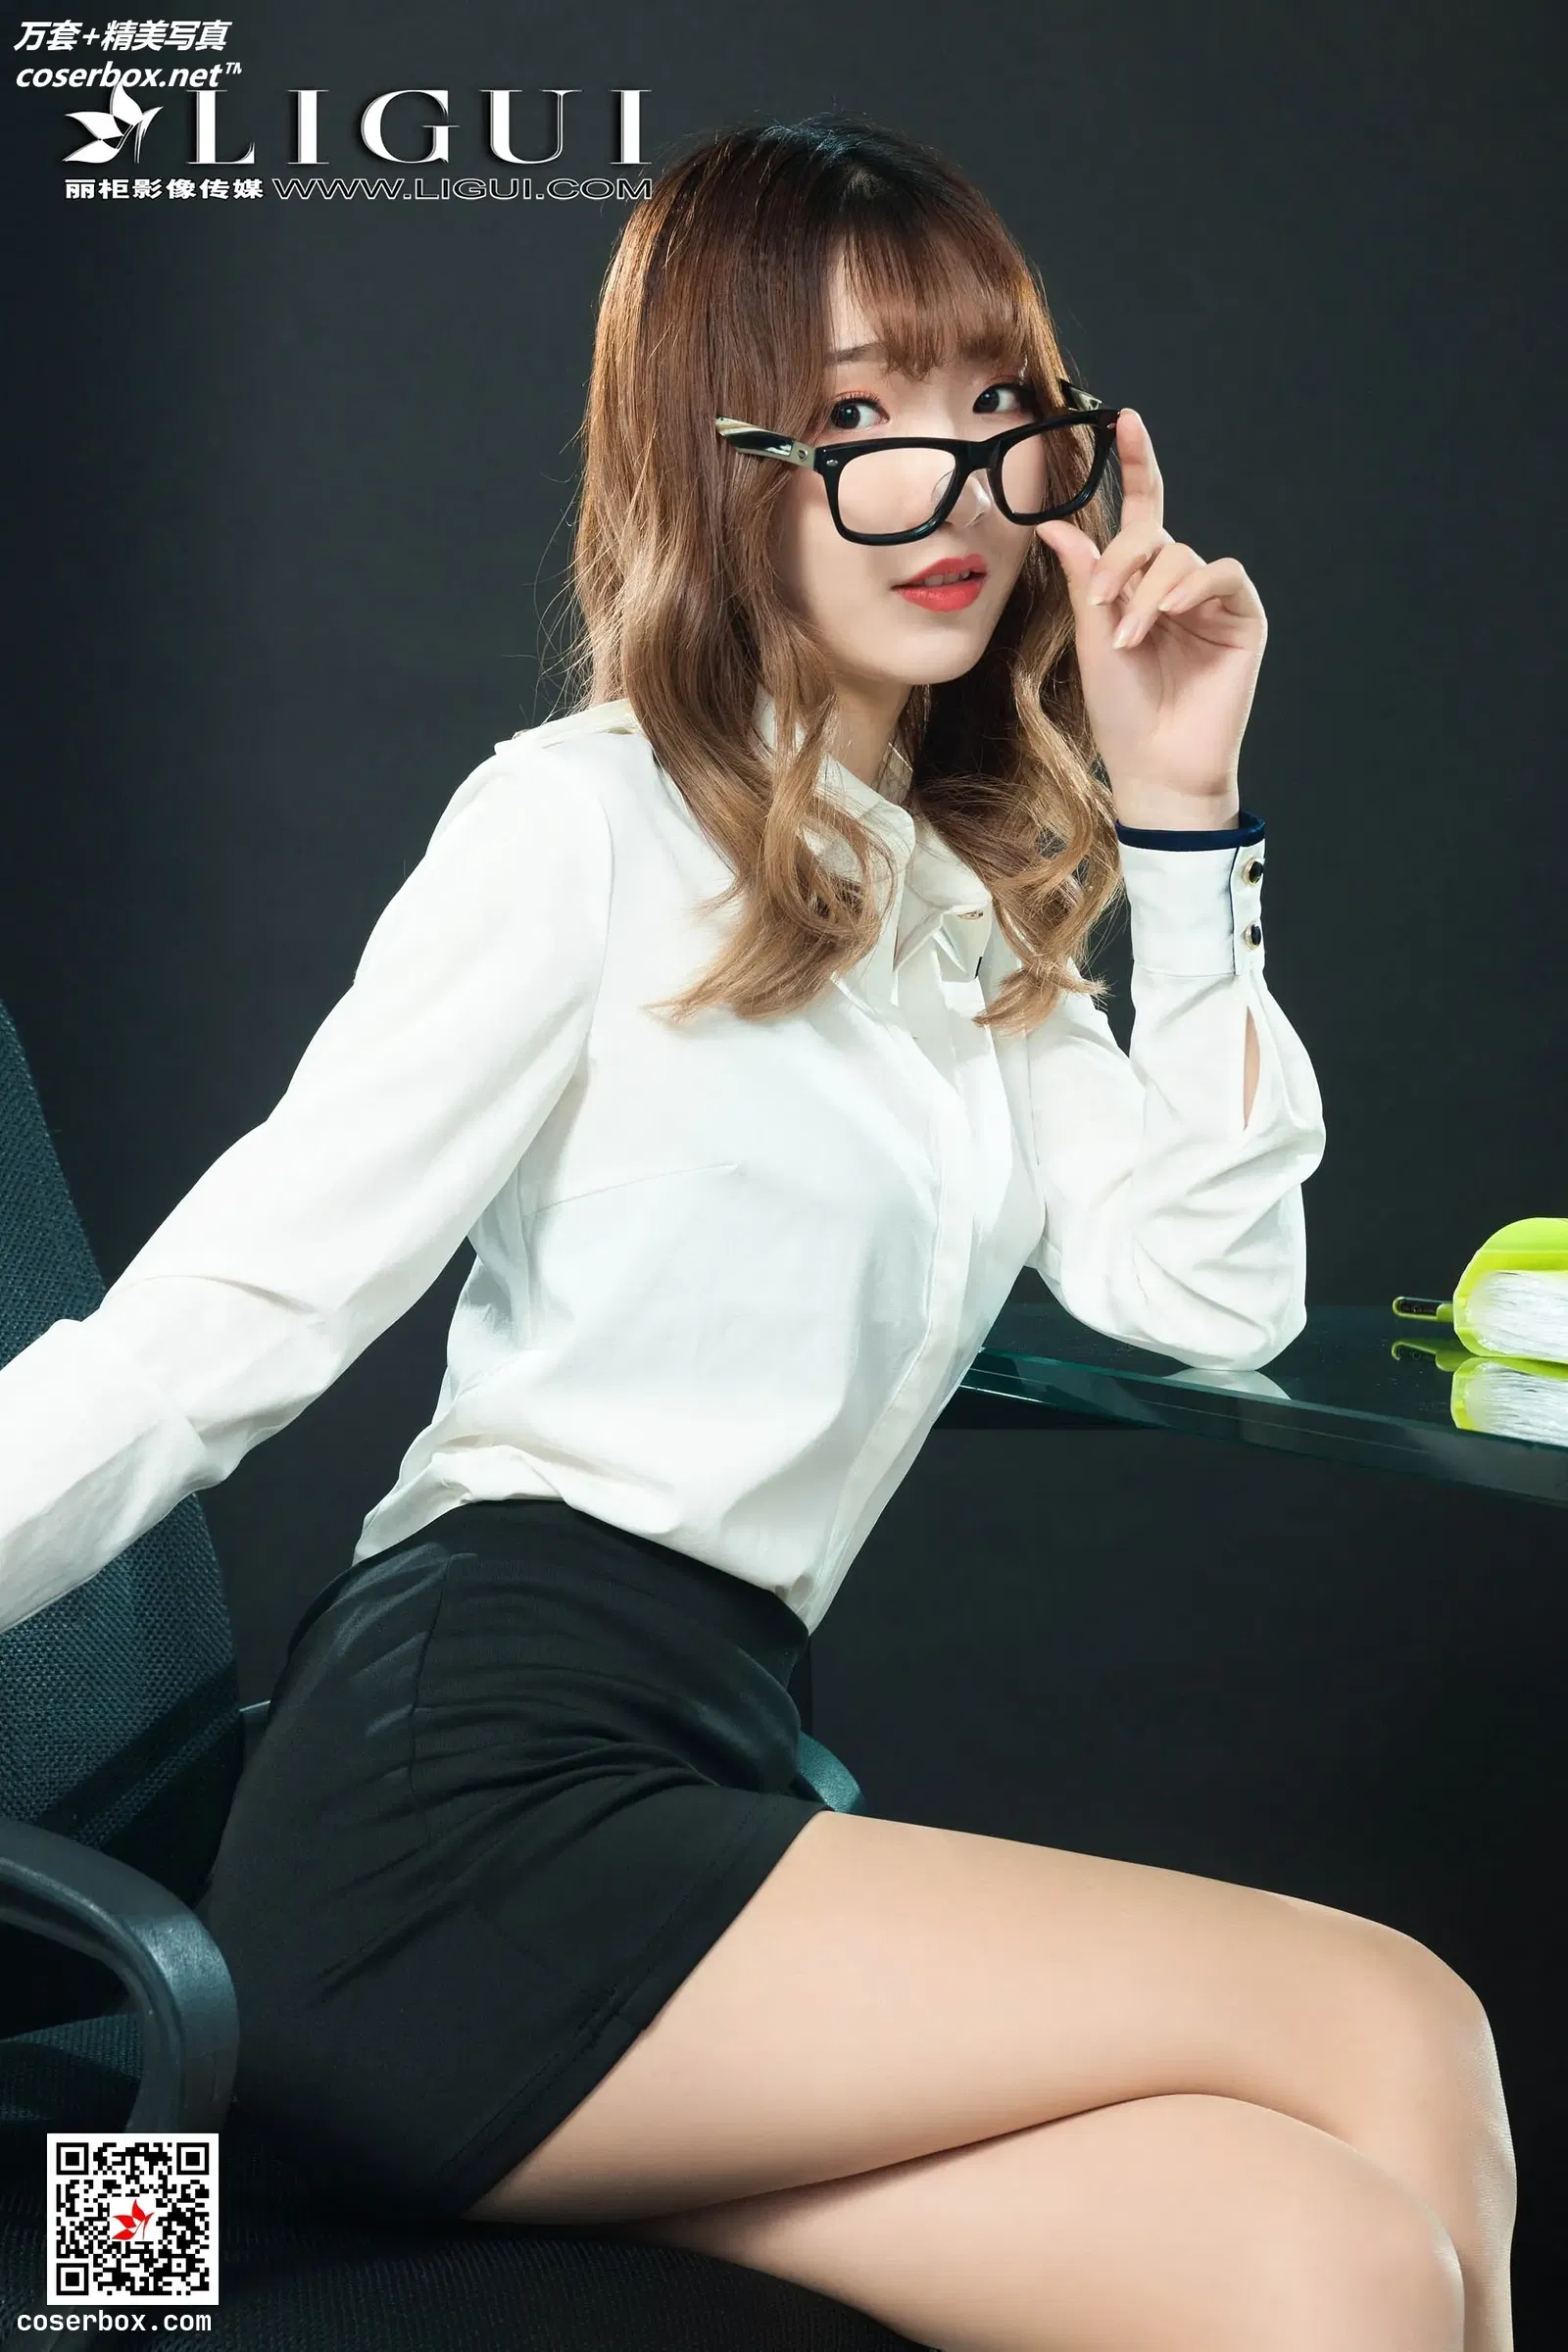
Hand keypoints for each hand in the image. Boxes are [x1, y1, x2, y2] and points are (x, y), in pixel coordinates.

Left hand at [1035, 409, 1266, 828]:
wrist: (1155, 765)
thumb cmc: (1122, 710)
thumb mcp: (1092, 635)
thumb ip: (1084, 576)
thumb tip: (1052, 523)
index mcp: (1139, 583)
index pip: (1141, 512)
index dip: (1135, 466)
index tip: (1127, 420)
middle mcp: (1178, 583)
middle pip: (1154, 534)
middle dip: (1124, 561)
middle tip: (1103, 605)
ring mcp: (1212, 599)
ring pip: (1181, 557)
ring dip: (1149, 594)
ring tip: (1131, 639)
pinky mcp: (1243, 617)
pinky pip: (1222, 575)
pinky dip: (1192, 589)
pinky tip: (1172, 614)